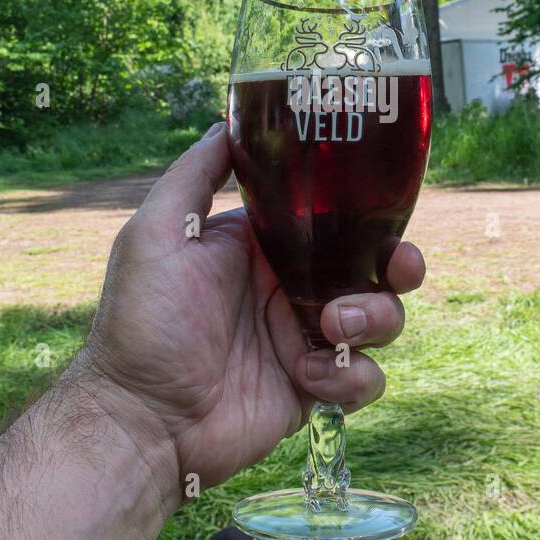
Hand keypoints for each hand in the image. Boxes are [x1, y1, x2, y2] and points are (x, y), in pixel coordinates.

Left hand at [81, 123, 425, 489]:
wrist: (141, 418)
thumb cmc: (141, 322)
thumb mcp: (156, 232)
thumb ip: (194, 175)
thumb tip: (226, 121)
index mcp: (262, 248)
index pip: (333, 220)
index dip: (368, 213)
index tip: (385, 210)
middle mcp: (290, 289)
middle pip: (372, 268)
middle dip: (398, 265)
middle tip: (397, 268)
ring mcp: (304, 341)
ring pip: (381, 320)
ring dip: (374, 318)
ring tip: (332, 327)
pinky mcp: (313, 390)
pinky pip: (364, 379)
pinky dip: (348, 377)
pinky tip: (304, 377)